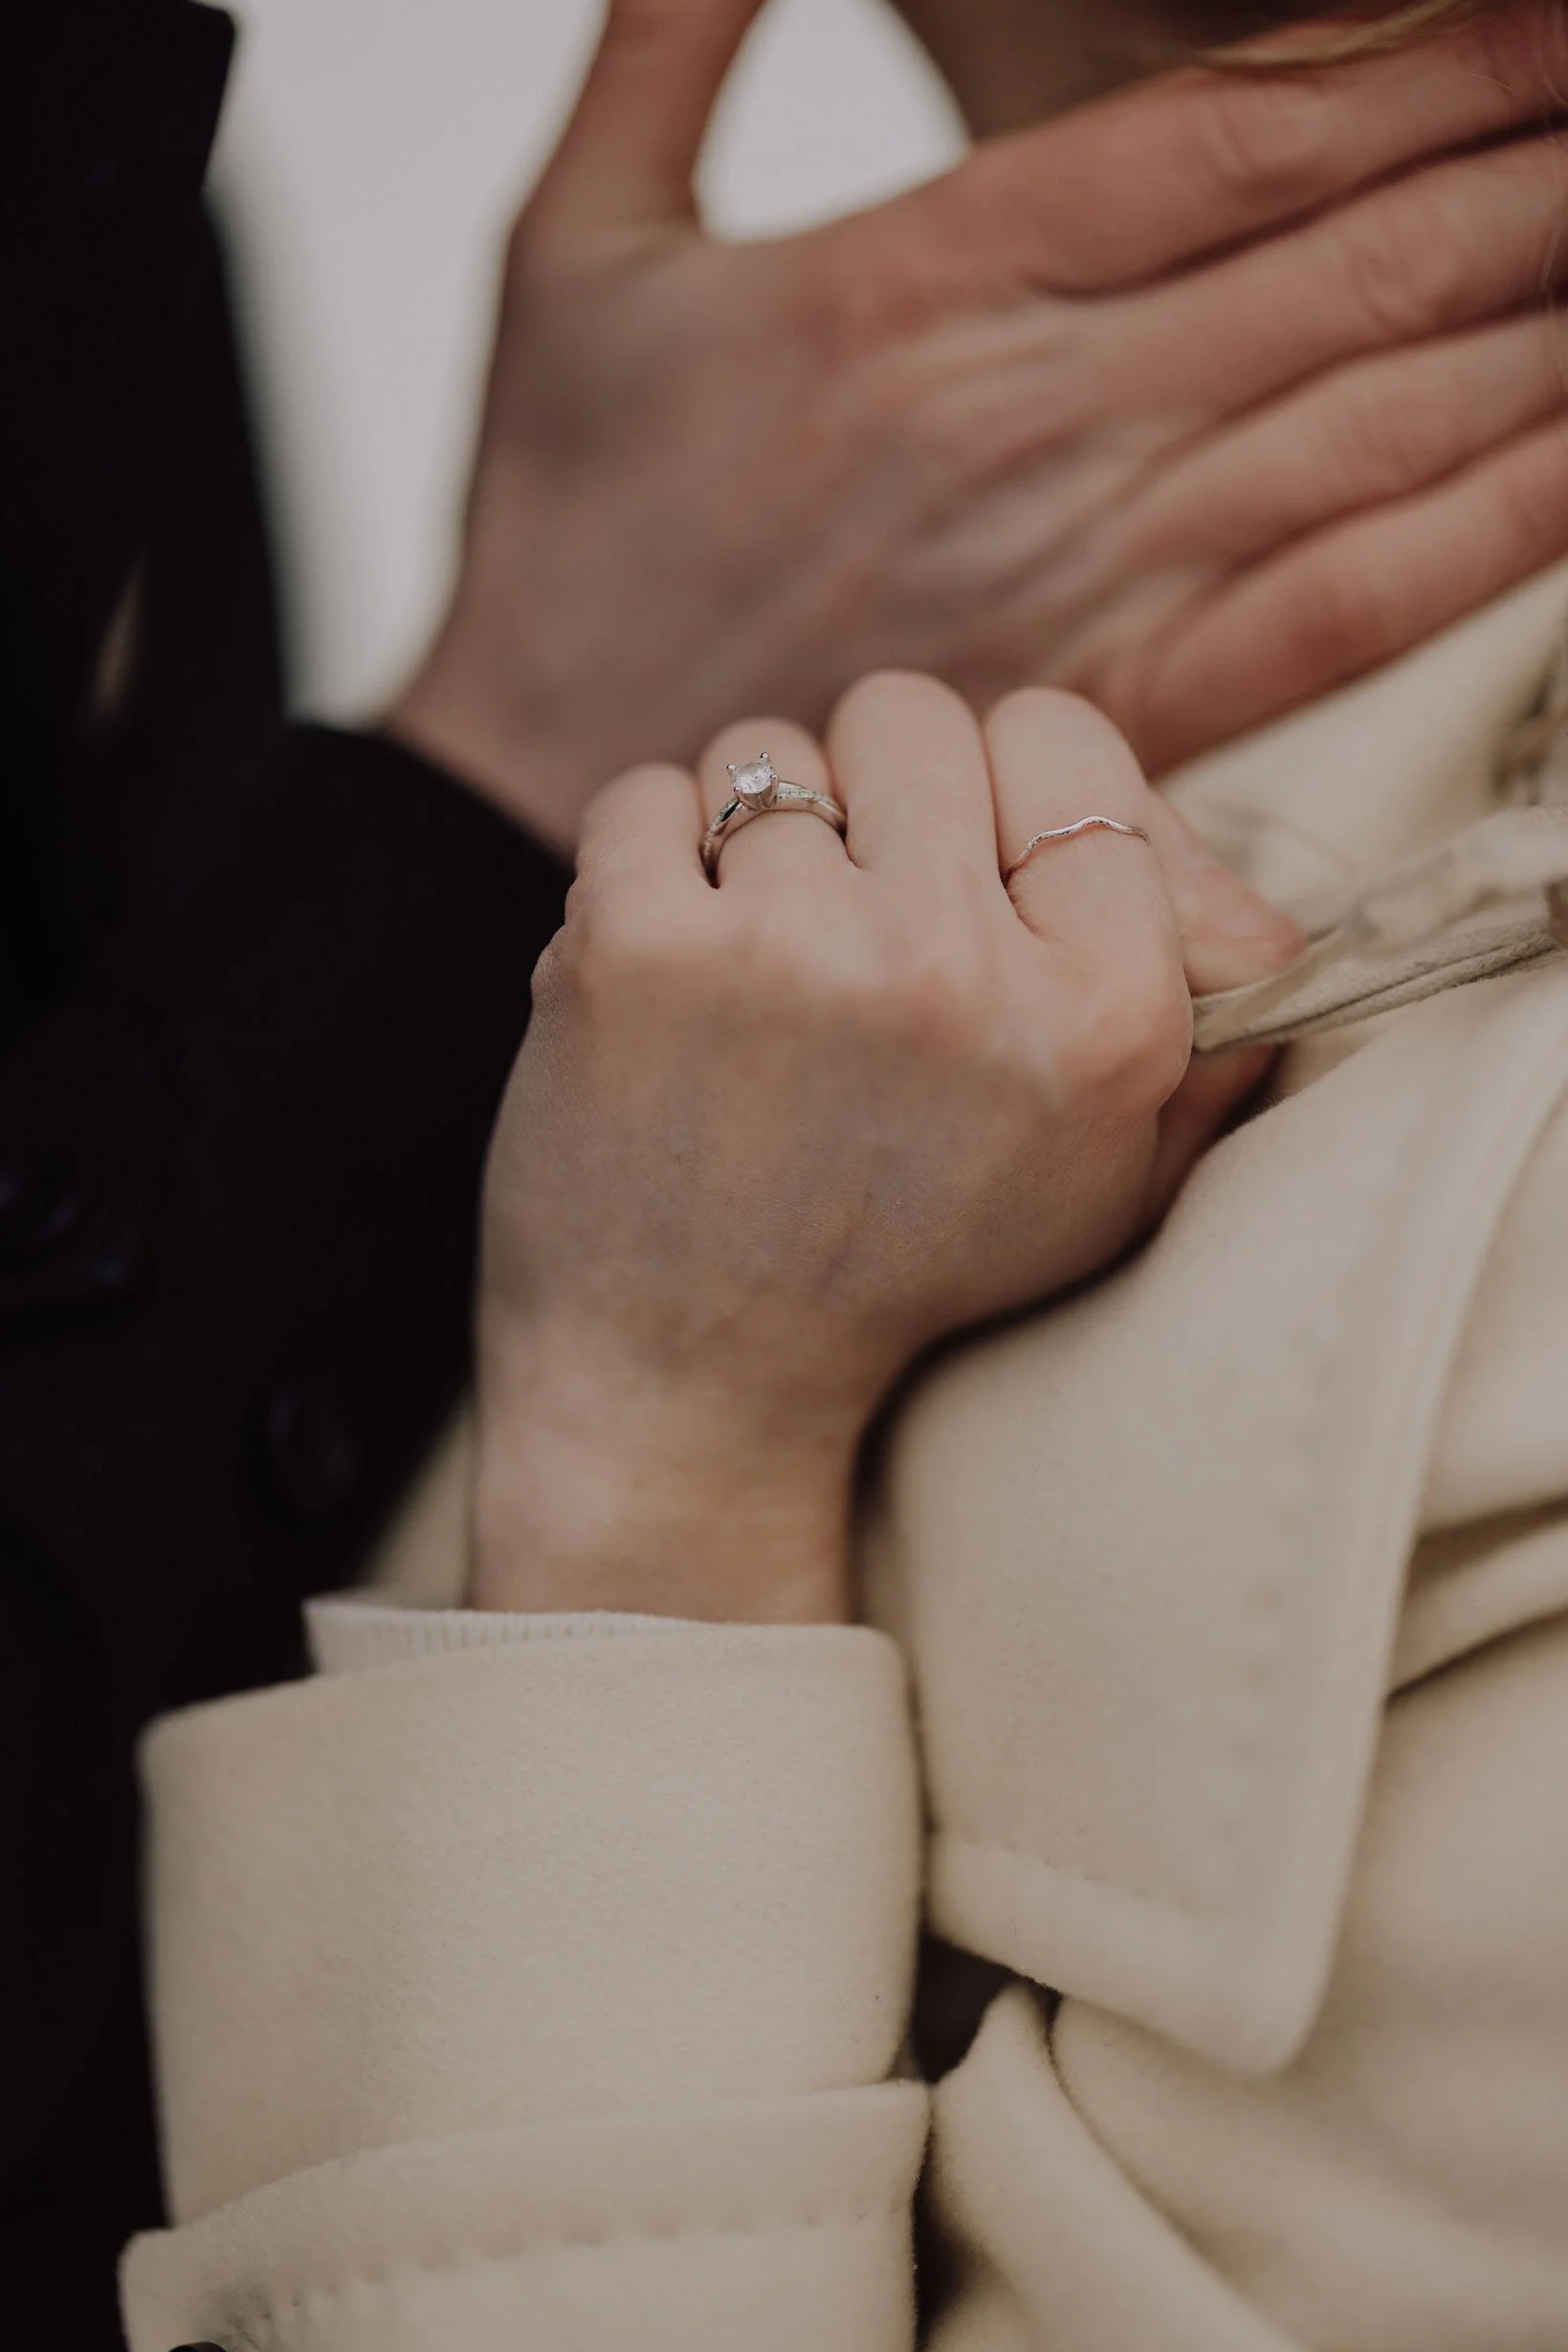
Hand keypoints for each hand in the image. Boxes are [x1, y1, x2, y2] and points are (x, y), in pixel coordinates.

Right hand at [390, 0, 1567, 851]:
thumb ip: (668, 31)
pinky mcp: (1105, 702)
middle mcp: (1028, 417)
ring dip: (1532, 326)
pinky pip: (1335, 608)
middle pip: (1344, 259)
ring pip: (1370, 417)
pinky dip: (1478, 533)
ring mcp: (1082, 569)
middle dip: (1520, 175)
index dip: (1418, 61)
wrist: (536, 788)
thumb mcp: (568, 240)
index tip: (1536, 25)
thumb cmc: (560, 525)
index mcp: (915, 280)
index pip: (1228, 132)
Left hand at [470, 673, 1301, 1621]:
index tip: (970, 879)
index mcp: (1103, 1013)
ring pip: (772, 753)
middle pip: (917, 716)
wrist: (688, 1386)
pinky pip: (650, 795)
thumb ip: (1202, 1032)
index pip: (1065, 738)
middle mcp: (956, 967)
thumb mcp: (1104, 1184)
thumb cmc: (904, 1272)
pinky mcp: (635, 948)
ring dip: (763, 843)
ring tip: (759, 970)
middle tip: (855, 917)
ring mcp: (786, 949)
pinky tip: (674, 972)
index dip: (1006, 799)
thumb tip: (1247, 908)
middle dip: (882, 801)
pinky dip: (652, 869)